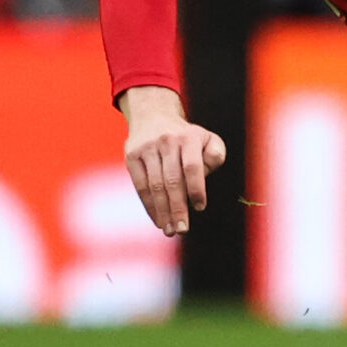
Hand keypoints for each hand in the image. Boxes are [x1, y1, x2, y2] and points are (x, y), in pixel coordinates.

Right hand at [120, 86, 226, 236]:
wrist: (154, 116)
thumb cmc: (188, 137)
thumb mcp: (209, 139)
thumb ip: (215, 155)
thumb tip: (204, 175)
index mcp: (189, 137)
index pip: (192, 167)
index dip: (196, 189)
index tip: (200, 207)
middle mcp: (166, 142)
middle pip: (172, 181)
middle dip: (177, 208)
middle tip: (182, 229)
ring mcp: (146, 149)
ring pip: (154, 186)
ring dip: (162, 211)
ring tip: (169, 230)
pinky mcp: (131, 157)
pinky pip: (140, 186)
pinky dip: (149, 205)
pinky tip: (157, 219)